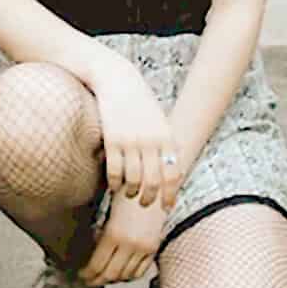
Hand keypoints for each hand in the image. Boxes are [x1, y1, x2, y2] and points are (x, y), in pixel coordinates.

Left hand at [79, 192, 166, 285]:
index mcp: (114, 234)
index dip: (87, 274)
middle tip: (88, 280)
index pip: (97, 265)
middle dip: (96, 280)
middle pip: (110, 275)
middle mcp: (130, 244)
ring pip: (125, 276)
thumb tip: (94, 249)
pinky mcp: (154, 248)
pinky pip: (140, 271)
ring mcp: (144, 248)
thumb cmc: (127, 191)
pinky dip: (129, 276)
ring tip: (103, 278)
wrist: (152, 184)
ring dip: (112, 280)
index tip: (80, 274)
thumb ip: (101, 233)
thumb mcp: (109, 210)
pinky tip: (121, 274)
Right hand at [89, 55, 181, 211]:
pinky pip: (114, 172)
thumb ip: (167, 145)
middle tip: (145, 204)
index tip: (167, 207)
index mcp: (166, 136)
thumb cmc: (140, 103)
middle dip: (149, 199)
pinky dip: (114, 183)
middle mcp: (150, 141)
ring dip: (131, 193)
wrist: (118, 80)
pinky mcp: (112, 140)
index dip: (170, 194)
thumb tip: (174, 175)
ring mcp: (130, 141)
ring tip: (129, 194)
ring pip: (133, 180)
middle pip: (152, 182)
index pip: (172, 174)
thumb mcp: (159, 121)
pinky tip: (114, 185)